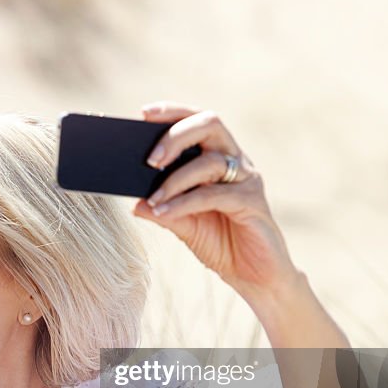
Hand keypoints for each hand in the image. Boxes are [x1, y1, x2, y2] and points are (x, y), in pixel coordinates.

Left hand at [132, 101, 299, 302]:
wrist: (254, 276)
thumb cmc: (221, 244)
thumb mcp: (184, 225)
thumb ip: (162, 210)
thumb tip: (132, 203)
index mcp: (219, 157)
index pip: (198, 121)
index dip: (173, 111)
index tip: (143, 113)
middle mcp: (235, 161)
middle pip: (209, 124)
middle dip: (176, 135)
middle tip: (150, 160)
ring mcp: (246, 180)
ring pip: (210, 161)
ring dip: (175, 179)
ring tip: (152, 199)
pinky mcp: (253, 202)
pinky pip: (214, 195)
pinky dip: (184, 203)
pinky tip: (164, 213)